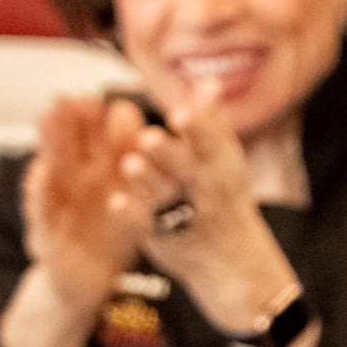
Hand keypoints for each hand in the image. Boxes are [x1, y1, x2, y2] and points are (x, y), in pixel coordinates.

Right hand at [22, 93, 157, 316]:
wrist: (87, 282)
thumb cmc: (110, 235)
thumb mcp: (134, 200)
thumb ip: (149, 164)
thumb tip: (183, 122)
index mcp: (100, 170)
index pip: (99, 135)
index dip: (100, 115)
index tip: (105, 94)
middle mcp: (77, 180)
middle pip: (73, 141)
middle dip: (71, 117)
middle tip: (72, 93)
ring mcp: (59, 202)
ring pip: (53, 164)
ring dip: (51, 140)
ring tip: (49, 115)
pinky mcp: (47, 231)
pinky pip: (43, 208)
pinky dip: (40, 190)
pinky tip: (42, 171)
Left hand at [124, 91, 294, 336]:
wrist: (232, 263)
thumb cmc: (225, 202)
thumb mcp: (227, 163)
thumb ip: (214, 124)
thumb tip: (209, 82)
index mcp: (220, 167)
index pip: (211, 143)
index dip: (197, 128)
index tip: (180, 113)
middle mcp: (203, 190)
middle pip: (186, 169)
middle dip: (168, 154)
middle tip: (149, 138)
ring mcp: (183, 215)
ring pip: (163, 196)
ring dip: (147, 181)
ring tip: (130, 166)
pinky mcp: (160, 236)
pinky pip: (145, 225)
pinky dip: (131, 214)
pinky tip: (115, 202)